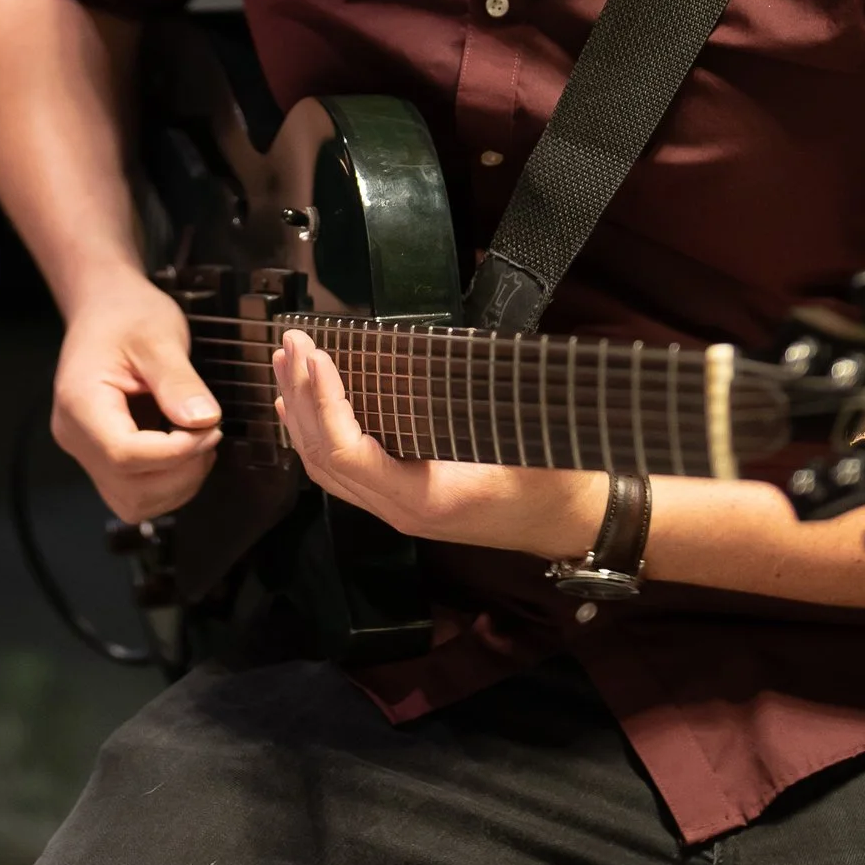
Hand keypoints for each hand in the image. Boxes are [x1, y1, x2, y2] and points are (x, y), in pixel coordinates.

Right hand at [51, 271, 221, 519]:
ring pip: (134, 502)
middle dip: (181, 469)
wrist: (104, 308)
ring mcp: (85, 452)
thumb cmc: (125, 314)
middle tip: (210, 432)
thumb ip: (178, 381)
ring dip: (177, 483)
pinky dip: (168, 484)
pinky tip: (184, 450)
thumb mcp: (158, 336)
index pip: (124, 453)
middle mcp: (75, 435)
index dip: (175, 451)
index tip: (211, 428)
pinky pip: (135, 493)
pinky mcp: (102, 459)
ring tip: (199, 442)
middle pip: (129, 485)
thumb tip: (204, 422)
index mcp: (79, 402)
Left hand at [273, 331, 611, 555]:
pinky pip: (345, 473)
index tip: (315, 352)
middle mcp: (398, 510)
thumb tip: (412, 355)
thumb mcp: (510, 434)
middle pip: (323, 458)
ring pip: (327, 468)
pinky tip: (307, 410)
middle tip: (289, 344)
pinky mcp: (404, 501)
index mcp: (419, 497)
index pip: (345, 451)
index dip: (323, 400)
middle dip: (301, 397)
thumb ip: (457, 404)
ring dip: (303, 414)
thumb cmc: (553, 477)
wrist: (577, 521)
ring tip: (287, 366)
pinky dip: (319, 436)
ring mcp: (398, 510)